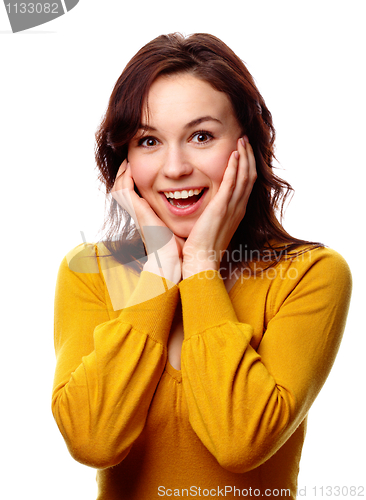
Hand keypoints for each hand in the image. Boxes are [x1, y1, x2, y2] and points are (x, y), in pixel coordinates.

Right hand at [111, 160, 181, 282]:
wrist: (173, 259)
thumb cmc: (178, 247)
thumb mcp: (176, 227)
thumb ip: (178, 217)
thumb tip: (192, 209)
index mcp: (146, 215)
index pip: (133, 193)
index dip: (133, 179)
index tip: (140, 166)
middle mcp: (138, 212)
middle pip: (122, 187)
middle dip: (125, 172)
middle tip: (129, 158)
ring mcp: (136, 211)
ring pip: (120, 186)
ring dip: (123, 172)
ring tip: (128, 160)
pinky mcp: (138, 211)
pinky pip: (125, 190)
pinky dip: (126, 178)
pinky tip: (131, 168)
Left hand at [181, 136, 256, 278]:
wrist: (202, 261)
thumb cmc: (203, 248)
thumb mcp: (212, 228)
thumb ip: (213, 215)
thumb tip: (209, 209)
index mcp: (236, 212)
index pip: (246, 184)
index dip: (246, 166)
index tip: (243, 152)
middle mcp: (238, 208)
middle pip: (249, 176)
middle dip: (249, 156)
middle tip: (245, 140)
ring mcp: (232, 208)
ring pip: (244, 176)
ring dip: (244, 156)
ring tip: (242, 140)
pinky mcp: (222, 208)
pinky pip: (232, 183)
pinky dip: (234, 167)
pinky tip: (234, 154)